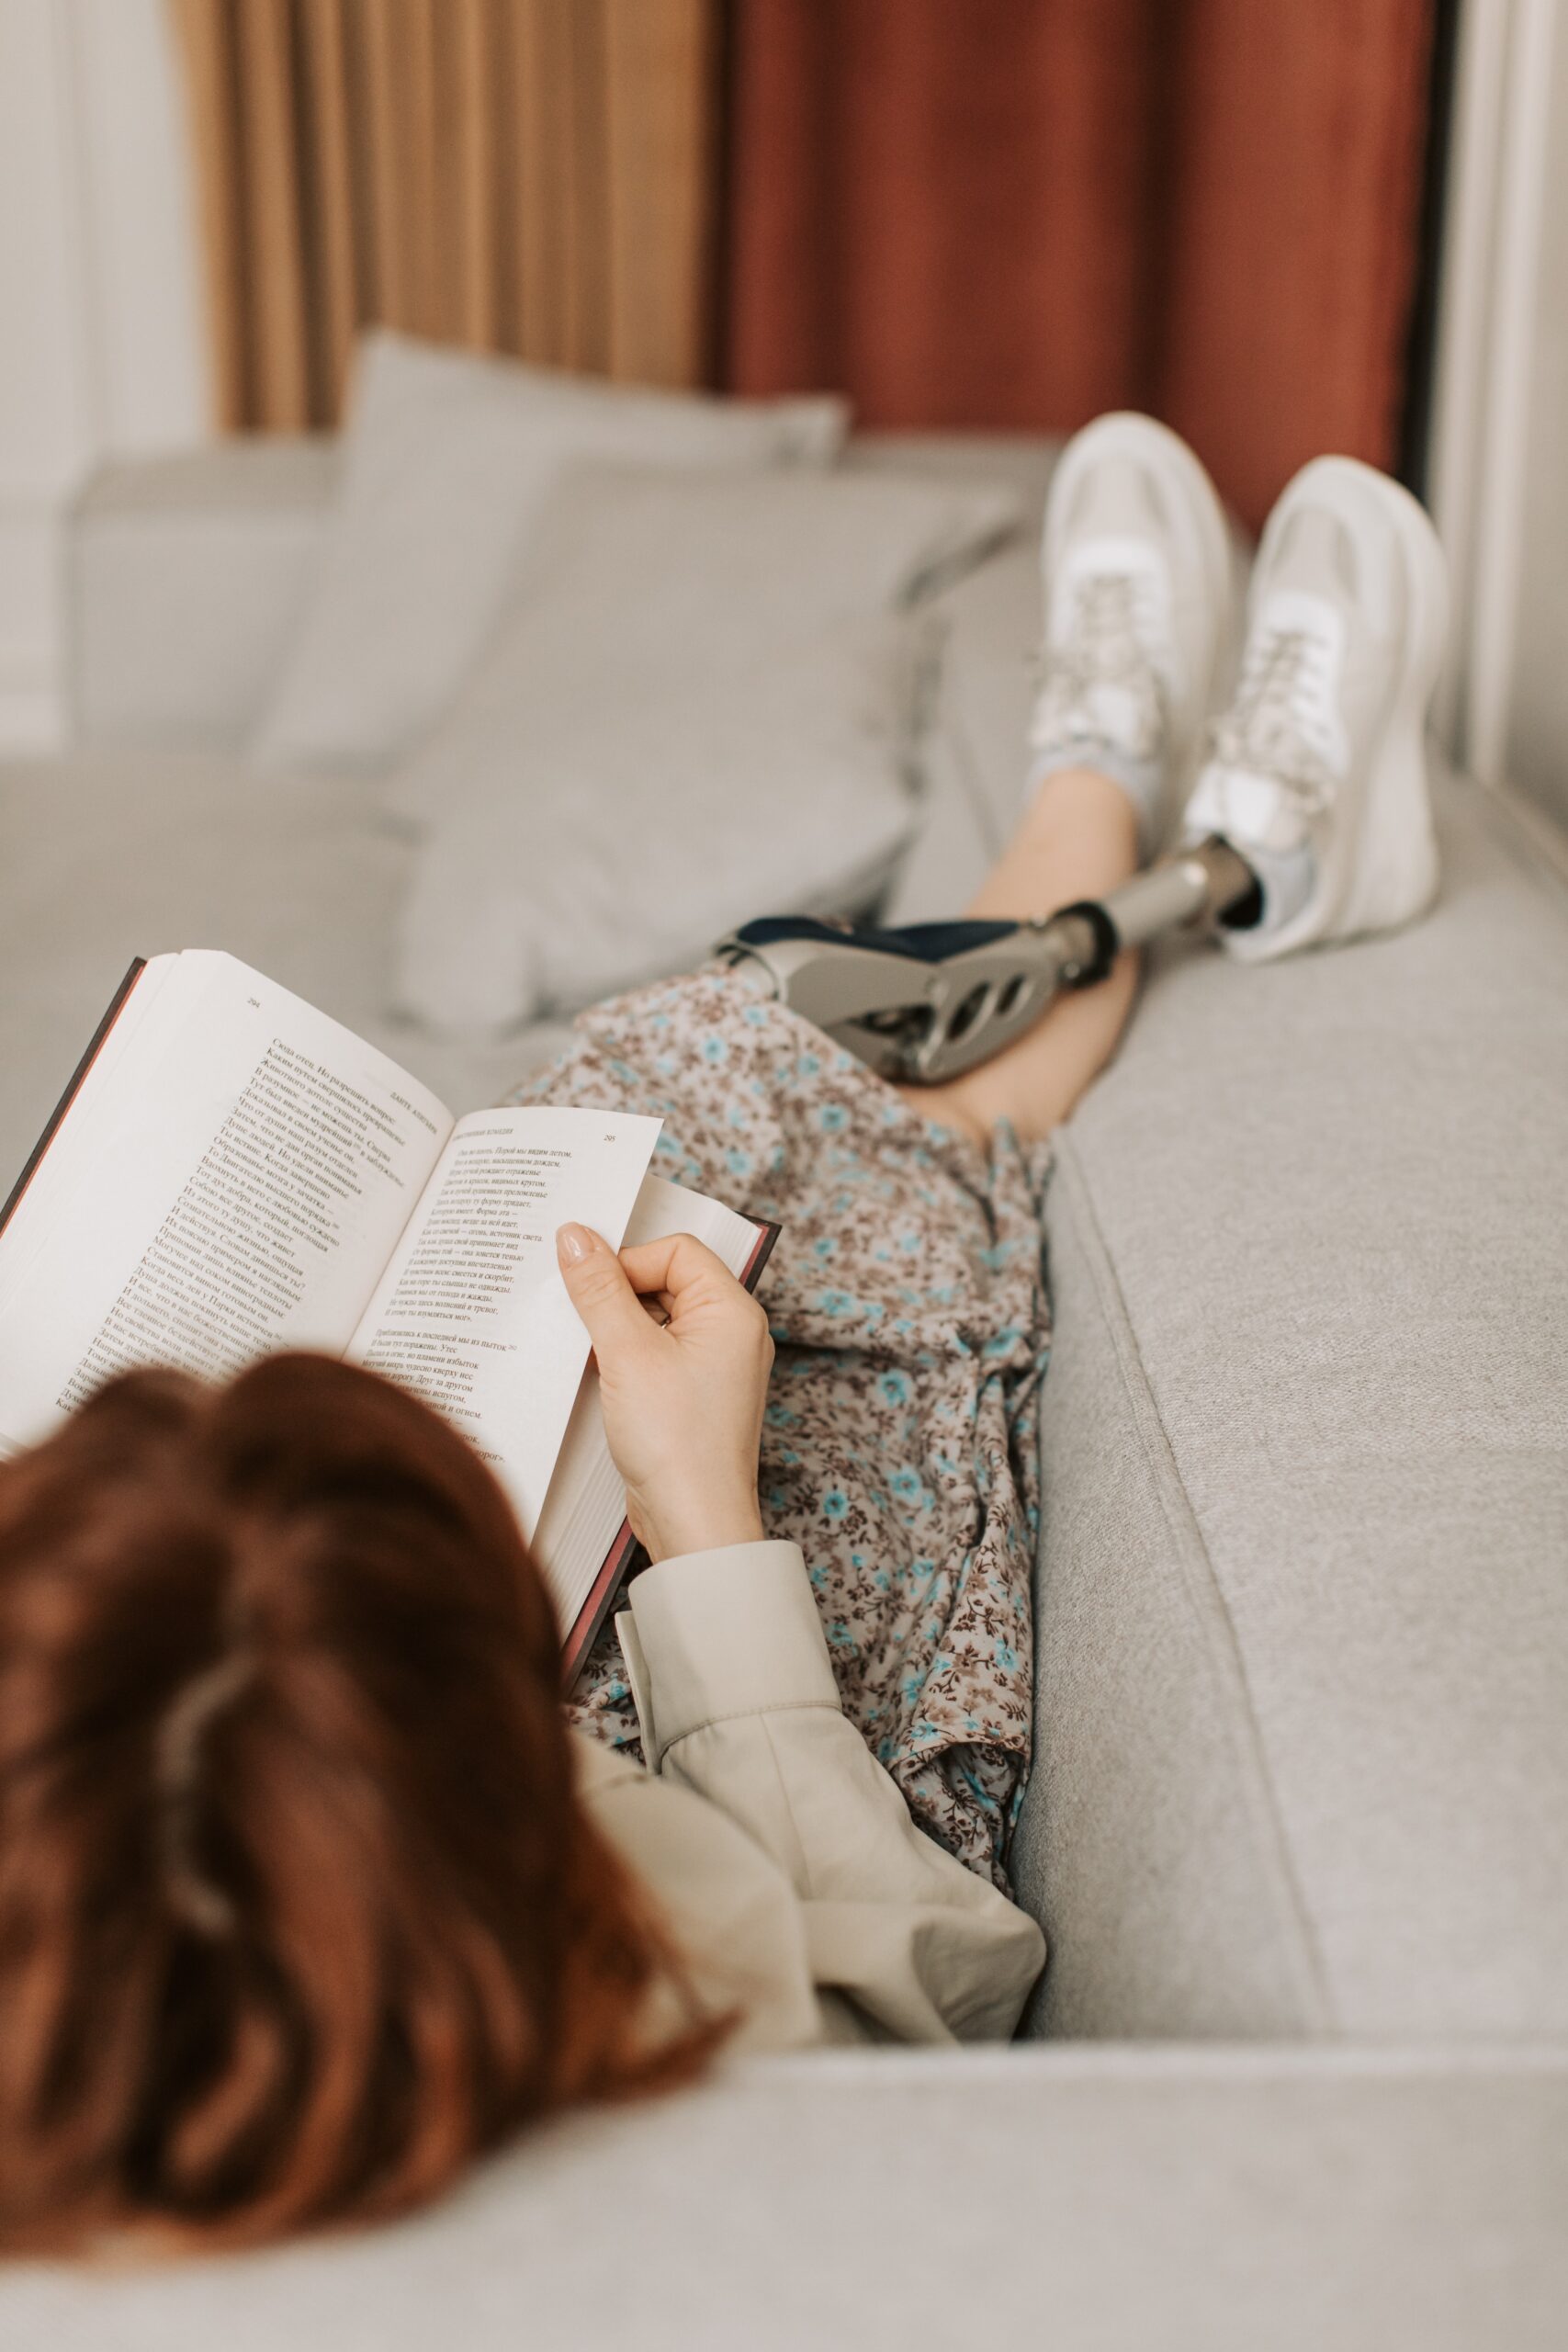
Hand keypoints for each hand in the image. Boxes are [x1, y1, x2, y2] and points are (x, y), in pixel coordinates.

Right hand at [555, 1222, 772, 1562]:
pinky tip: (595, 1375)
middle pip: (666, 1281)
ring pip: (656, 1320)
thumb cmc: (677, 1441)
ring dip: (616, 1327)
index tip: (586, 1285)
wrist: (695, 1523)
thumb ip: (599, 1289)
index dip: (627, 1260)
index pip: (676, 1251)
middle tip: (578, 1313)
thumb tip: (575, 1236)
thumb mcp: (627, 1353)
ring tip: (588, 1349)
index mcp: (732, 1311)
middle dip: (617, 1294)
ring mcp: (712, 1367)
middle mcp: (730, 1333)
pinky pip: (655, 1355)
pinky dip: (624, 1357)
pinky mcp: (691, 1397)